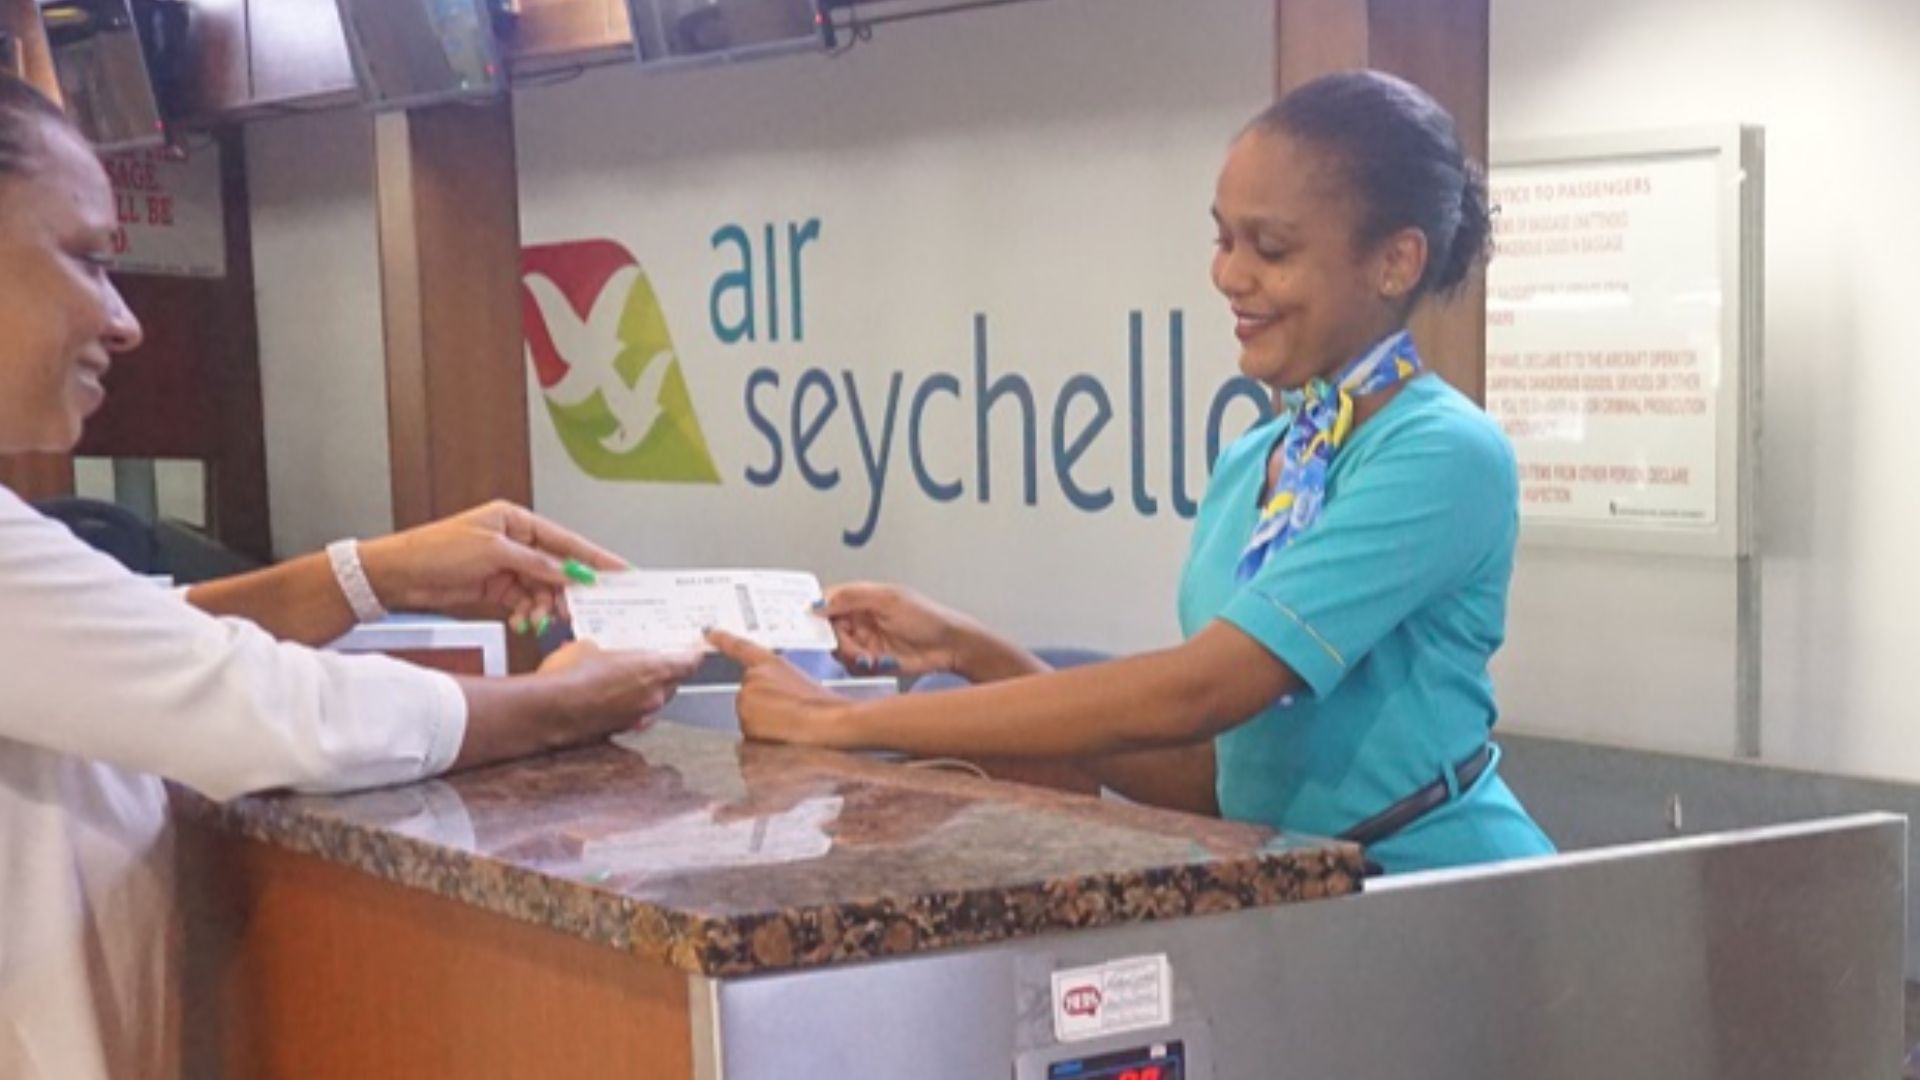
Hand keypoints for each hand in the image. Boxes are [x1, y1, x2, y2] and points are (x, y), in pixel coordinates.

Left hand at [358, 501, 624, 634]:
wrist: (396, 576)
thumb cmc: (434, 551)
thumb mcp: (492, 553)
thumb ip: (536, 563)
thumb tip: (570, 571)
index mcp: (514, 521)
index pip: (564, 540)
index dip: (594, 557)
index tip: (619, 571)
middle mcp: (513, 541)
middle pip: (556, 567)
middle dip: (568, 589)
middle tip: (581, 608)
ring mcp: (505, 565)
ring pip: (541, 588)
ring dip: (544, 605)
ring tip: (542, 619)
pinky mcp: (494, 587)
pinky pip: (523, 601)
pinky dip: (527, 612)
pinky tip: (524, 621)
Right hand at [537, 640, 700, 735]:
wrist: (550, 710)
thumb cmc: (571, 674)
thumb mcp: (587, 646)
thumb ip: (603, 648)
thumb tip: (595, 649)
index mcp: (654, 670)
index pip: (689, 663)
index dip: (692, 655)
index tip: (693, 650)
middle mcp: (653, 696)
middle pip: (673, 683)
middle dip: (665, 673)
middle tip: (651, 661)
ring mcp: (639, 716)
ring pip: (654, 700)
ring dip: (645, 691)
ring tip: (624, 678)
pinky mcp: (622, 730)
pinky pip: (635, 714)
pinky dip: (628, 706)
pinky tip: (609, 698)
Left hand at [705, 629, 855, 747]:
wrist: (827, 722)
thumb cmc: (823, 704)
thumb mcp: (802, 682)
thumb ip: (777, 682)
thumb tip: (772, 698)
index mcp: (770, 663)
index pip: (740, 647)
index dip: (723, 639)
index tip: (708, 632)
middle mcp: (753, 678)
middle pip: (747, 696)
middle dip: (762, 707)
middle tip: (787, 714)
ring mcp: (746, 700)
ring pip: (748, 717)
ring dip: (762, 724)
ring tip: (788, 725)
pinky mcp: (744, 722)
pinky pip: (748, 734)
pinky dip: (761, 738)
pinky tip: (780, 736)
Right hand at [817, 582, 979, 676]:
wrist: (950, 646)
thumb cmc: (927, 617)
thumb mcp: (889, 600)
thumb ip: (852, 597)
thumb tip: (819, 603)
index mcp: (861, 599)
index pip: (827, 601)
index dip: (814, 610)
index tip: (806, 620)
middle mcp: (859, 620)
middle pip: (827, 629)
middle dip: (836, 638)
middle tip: (850, 644)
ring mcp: (864, 642)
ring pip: (838, 650)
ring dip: (851, 654)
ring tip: (869, 655)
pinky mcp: (871, 662)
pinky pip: (851, 667)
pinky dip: (861, 666)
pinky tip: (878, 662)